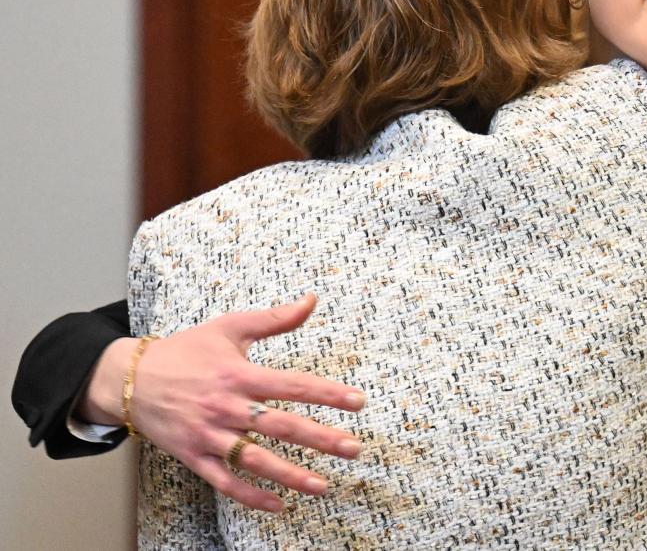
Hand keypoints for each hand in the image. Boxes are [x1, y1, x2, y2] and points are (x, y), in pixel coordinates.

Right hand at [80, 294, 365, 511]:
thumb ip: (274, 319)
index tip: (358, 402)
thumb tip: (312, 300)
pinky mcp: (194, 456)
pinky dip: (251, 495)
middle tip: (353, 448)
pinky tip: (279, 504)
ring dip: (291, 474)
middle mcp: (227, 407)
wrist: (130, 378)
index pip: (293, 385)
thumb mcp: (229, 327)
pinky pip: (225, 481)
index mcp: (239, 375)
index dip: (327, 394)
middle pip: (281, 426)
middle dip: (320, 439)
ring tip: (323, 485)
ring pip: (255, 460)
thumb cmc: (185, 350)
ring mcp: (209, 435)